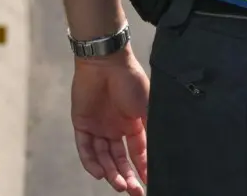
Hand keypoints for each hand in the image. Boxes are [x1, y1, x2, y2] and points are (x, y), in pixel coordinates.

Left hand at [71, 50, 149, 194]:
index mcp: (134, 124)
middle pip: (121, 159)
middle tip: (134, 191)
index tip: (149, 183)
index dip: (143, 167)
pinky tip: (100, 174)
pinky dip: (92, 163)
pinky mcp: (82, 126)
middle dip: (128, 176)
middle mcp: (116, 129)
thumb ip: (151, 127)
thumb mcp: (146, 106)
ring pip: (104, 158)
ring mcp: (99, 128)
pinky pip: (86, 149)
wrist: (106, 63)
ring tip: (119, 185)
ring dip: (111, 173)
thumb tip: (164, 147)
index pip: (138, 152)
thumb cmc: (130, 80)